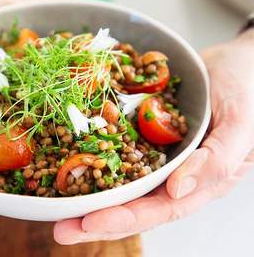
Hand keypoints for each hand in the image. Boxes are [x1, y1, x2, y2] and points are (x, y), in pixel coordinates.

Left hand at [54, 30, 253, 243]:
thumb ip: (217, 160)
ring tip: (56, 209)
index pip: (160, 209)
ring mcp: (158, 155)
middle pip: (134, 203)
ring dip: (90, 196)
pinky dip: (95, 162)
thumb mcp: (241, 124)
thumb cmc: (247, 90)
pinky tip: (70, 167)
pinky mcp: (145, 135)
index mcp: (201, 181)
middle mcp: (176, 174)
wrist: (236, 61)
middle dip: (97, 219)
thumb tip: (178, 192)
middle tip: (60, 229)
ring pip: (121, 182)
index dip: (124, 219)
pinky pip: (119, 152)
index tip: (88, 224)